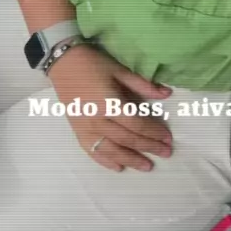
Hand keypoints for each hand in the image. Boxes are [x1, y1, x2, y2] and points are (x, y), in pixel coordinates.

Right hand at [47, 43, 172, 171]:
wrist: (62, 63)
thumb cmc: (93, 63)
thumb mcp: (120, 70)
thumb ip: (143, 85)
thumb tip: (167, 94)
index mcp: (109, 103)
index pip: (136, 123)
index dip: (153, 132)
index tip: (168, 138)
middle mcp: (97, 120)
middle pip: (127, 139)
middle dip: (148, 147)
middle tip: (166, 153)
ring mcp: (85, 128)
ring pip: (111, 150)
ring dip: (130, 160)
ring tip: (147, 166)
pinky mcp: (77, 131)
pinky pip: (92, 151)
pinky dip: (106, 161)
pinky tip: (119, 167)